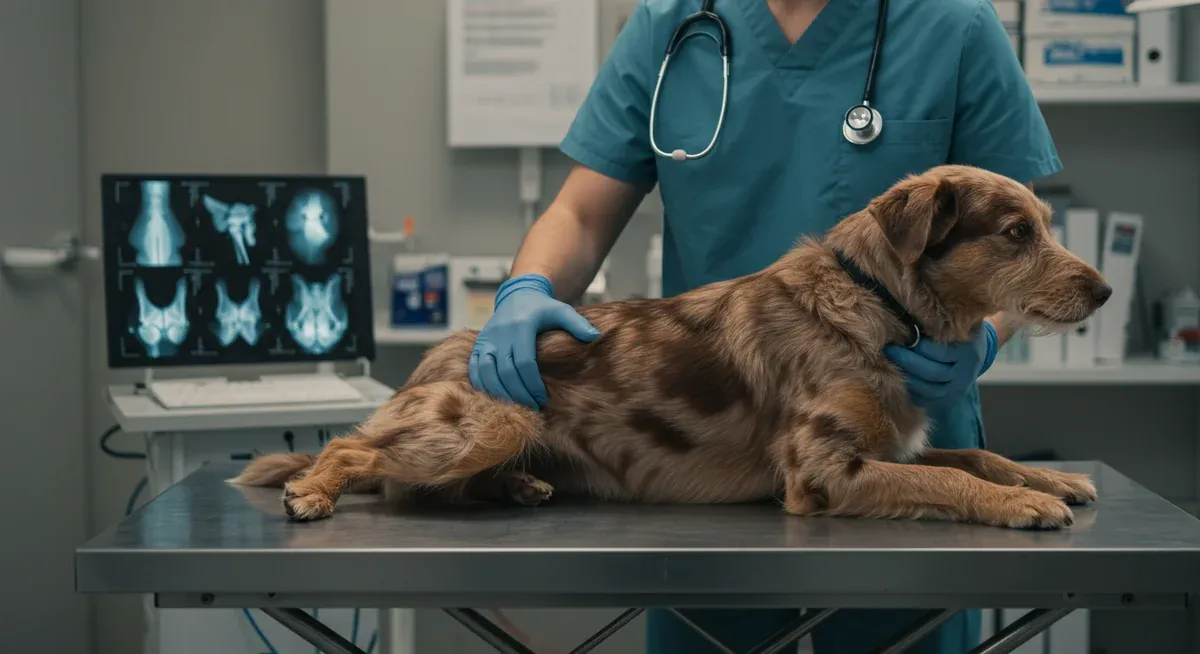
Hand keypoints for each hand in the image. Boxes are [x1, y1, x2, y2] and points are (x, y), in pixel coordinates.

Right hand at [469, 273, 599, 409]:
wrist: (517, 296)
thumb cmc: (542, 308)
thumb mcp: (561, 310)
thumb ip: (577, 323)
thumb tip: (595, 336)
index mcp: (521, 326)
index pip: (524, 362)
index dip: (532, 384)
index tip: (542, 398)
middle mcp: (500, 333)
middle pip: (505, 372)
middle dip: (518, 393)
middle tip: (532, 406)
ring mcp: (486, 339)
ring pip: (487, 373)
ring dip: (500, 393)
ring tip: (516, 405)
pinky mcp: (478, 344)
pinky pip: (475, 369)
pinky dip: (483, 385)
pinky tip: (496, 396)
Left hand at [883, 321, 997, 409]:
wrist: (977, 352)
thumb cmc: (959, 331)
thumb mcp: (958, 322)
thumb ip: (944, 319)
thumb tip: (919, 302)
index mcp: (968, 352)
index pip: (939, 353)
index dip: (919, 347)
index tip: (902, 338)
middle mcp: (965, 373)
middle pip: (933, 372)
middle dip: (907, 362)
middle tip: (889, 350)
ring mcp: (958, 389)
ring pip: (929, 389)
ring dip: (907, 377)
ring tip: (890, 364)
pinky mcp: (948, 399)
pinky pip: (927, 400)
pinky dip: (912, 391)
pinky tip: (899, 379)